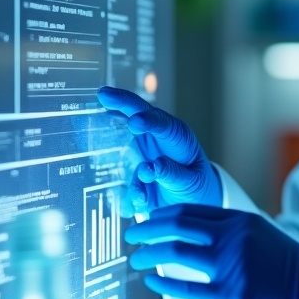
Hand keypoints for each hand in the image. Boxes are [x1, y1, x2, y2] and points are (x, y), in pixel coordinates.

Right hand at [97, 86, 221, 216]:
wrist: (192, 202)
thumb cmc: (195, 183)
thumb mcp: (191, 181)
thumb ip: (173, 174)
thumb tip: (152, 167)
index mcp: (175, 136)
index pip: (160, 122)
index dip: (147, 120)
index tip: (135, 121)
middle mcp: (154, 140)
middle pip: (136, 115)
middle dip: (120, 103)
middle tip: (104, 94)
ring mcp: (140, 154)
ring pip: (123, 149)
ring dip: (125, 165)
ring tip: (141, 193)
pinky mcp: (131, 175)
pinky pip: (123, 183)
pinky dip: (129, 196)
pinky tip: (140, 203)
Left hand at [126, 204, 298, 298]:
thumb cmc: (297, 275)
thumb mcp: (265, 240)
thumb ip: (235, 236)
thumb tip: (202, 240)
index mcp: (242, 220)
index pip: (191, 208)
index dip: (162, 213)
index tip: (146, 219)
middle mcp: (234, 236)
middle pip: (177, 224)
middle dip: (148, 229)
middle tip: (133, 237)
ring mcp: (233, 264)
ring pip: (176, 252)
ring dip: (149, 255)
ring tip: (137, 260)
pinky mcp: (234, 293)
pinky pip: (188, 285)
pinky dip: (165, 282)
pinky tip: (153, 283)